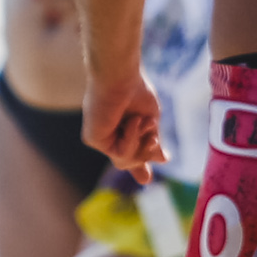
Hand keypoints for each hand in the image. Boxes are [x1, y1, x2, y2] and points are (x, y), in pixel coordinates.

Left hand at [84, 60, 161, 176]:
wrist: (121, 77)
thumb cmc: (136, 92)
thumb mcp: (150, 121)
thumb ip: (152, 143)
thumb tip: (164, 161)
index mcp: (120, 130)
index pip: (129, 153)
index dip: (139, 166)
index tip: (146, 179)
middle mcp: (107, 136)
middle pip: (129, 162)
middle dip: (146, 153)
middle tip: (153, 138)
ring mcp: (99, 138)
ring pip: (126, 161)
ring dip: (141, 142)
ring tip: (140, 121)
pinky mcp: (92, 139)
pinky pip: (121, 153)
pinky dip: (132, 137)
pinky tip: (130, 121)